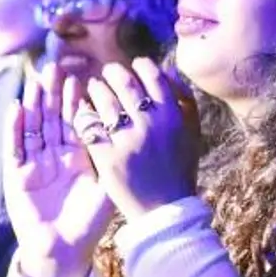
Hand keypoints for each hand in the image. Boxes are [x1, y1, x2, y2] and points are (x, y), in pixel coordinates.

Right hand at [3, 63, 113, 276]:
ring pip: (32, 126)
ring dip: (33, 103)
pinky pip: (14, 147)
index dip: (74, 100)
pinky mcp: (16, 175)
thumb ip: (111, 161)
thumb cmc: (88, 224)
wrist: (63, 252)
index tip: (79, 76)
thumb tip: (128, 132)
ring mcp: (33, 164)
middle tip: (54, 67)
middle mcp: (53, 157)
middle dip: (52, 93)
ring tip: (35, 80)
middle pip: (51, 117)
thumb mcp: (106, 188)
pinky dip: (14, 127)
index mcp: (75, 157)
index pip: (74, 121)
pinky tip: (16, 107)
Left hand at [78, 59, 200, 220]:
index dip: (141, 66)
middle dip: (114, 73)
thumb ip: (184, 100)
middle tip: (107, 73)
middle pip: (126, 84)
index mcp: (173, 116)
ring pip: (105, 101)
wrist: (165, 211)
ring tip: (94, 89)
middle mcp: (150, 124)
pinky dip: (84, 113)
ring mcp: (127, 141)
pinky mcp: (107, 157)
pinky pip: (90, 126)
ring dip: (97, 89)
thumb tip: (167, 70)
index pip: (154, 76)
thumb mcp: (191, 133)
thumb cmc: (179, 170)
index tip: (134, 65)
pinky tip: (83, 111)